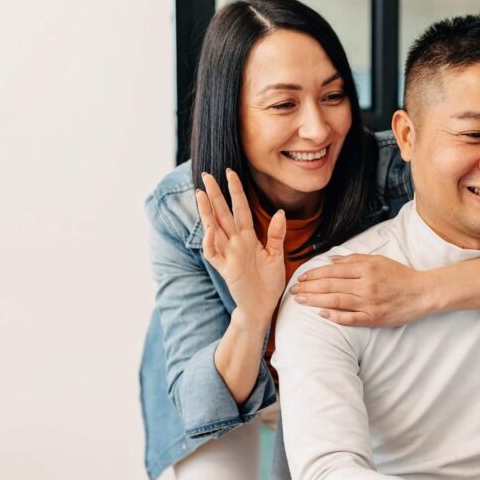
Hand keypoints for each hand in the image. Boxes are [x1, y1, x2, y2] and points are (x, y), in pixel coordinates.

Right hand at [197, 170, 286, 326]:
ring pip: (214, 229)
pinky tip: (210, 228)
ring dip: (207, 212)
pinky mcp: (225, 269)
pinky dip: (210, 241)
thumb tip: (279, 212)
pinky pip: (213, 253)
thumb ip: (276, 234)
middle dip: (215, 195)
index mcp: (248, 238)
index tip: (230, 173)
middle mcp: (236, 243)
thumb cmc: (268, 283)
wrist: (263, 307)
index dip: (236, 191)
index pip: (240, 209)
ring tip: (200, 193)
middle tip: (206, 175)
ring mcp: (228, 254)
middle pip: (223, 214)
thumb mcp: (276, 255)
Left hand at [290, 254, 434, 326]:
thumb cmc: (400, 276)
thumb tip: (331, 260)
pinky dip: (335, 316)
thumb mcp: (378, 260)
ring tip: (300, 302)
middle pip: (331, 285)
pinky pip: (351, 318)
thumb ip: (354, 260)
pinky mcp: (374, 318)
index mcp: (366, 268)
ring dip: (316, 301)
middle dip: (309, 288)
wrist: (422, 293)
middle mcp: (366, 284)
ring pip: (336, 301)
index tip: (301, 278)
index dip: (314, 274)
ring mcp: (370, 302)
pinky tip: (322, 315)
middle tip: (293, 291)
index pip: (333, 270)